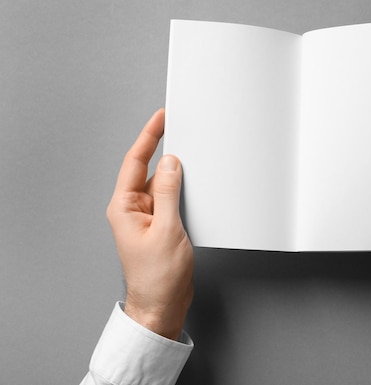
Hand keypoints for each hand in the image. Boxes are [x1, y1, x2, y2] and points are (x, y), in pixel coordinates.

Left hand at [106, 108, 193, 339]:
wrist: (161, 306)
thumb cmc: (158, 277)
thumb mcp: (167, 228)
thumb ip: (168, 192)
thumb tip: (170, 163)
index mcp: (124, 207)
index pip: (135, 162)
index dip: (148, 136)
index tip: (160, 118)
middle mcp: (132, 210)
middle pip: (148, 170)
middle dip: (164, 150)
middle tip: (180, 128)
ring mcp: (147, 218)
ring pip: (162, 185)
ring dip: (176, 174)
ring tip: (192, 159)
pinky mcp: (160, 226)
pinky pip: (170, 200)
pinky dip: (181, 191)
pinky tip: (193, 187)